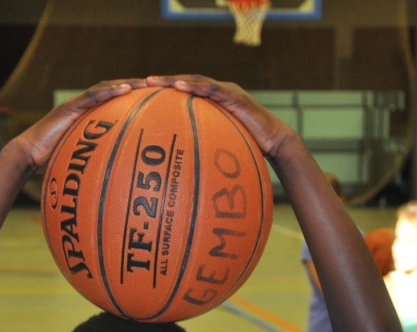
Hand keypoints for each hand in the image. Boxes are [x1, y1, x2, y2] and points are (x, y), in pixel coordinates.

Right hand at [11, 78, 147, 168]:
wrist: (30, 154)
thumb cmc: (53, 159)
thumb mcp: (82, 158)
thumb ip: (98, 158)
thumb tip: (117, 173)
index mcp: (88, 115)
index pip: (113, 101)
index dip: (132, 97)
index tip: (152, 98)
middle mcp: (84, 105)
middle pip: (113, 90)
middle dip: (135, 86)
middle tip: (156, 85)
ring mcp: (76, 104)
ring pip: (105, 88)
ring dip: (126, 84)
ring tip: (145, 84)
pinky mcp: (69, 106)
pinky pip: (92, 96)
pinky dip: (109, 91)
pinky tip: (125, 90)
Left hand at [145, 74, 294, 157]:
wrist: (274, 141)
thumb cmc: (248, 146)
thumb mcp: (220, 145)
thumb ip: (204, 146)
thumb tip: (182, 165)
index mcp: (213, 101)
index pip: (186, 92)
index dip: (166, 90)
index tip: (146, 92)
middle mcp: (218, 92)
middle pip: (187, 82)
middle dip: (164, 81)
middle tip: (143, 81)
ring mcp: (227, 92)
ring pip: (197, 82)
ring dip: (175, 80)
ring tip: (156, 80)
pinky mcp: (236, 96)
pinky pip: (213, 90)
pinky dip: (196, 87)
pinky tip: (180, 87)